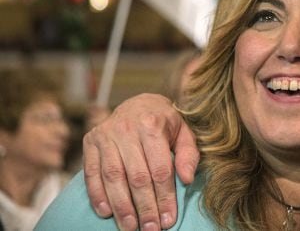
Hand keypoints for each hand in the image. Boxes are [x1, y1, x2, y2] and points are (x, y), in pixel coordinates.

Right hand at [82, 93, 198, 230]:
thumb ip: (188, 154)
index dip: (165, 197)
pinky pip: (91, 173)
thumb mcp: (184, 132)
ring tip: (130, 227)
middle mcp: (126, 129)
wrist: (138, 103)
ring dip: (121, 207)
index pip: (160, 168)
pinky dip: (97, 195)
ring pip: (113, 177)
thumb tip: (187, 180)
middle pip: (136, 176)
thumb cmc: (165, 122)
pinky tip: (107, 213)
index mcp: (152, 124)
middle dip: (145, 207)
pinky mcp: (90, 142)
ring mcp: (105, 135)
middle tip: (150, 229)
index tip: (169, 219)